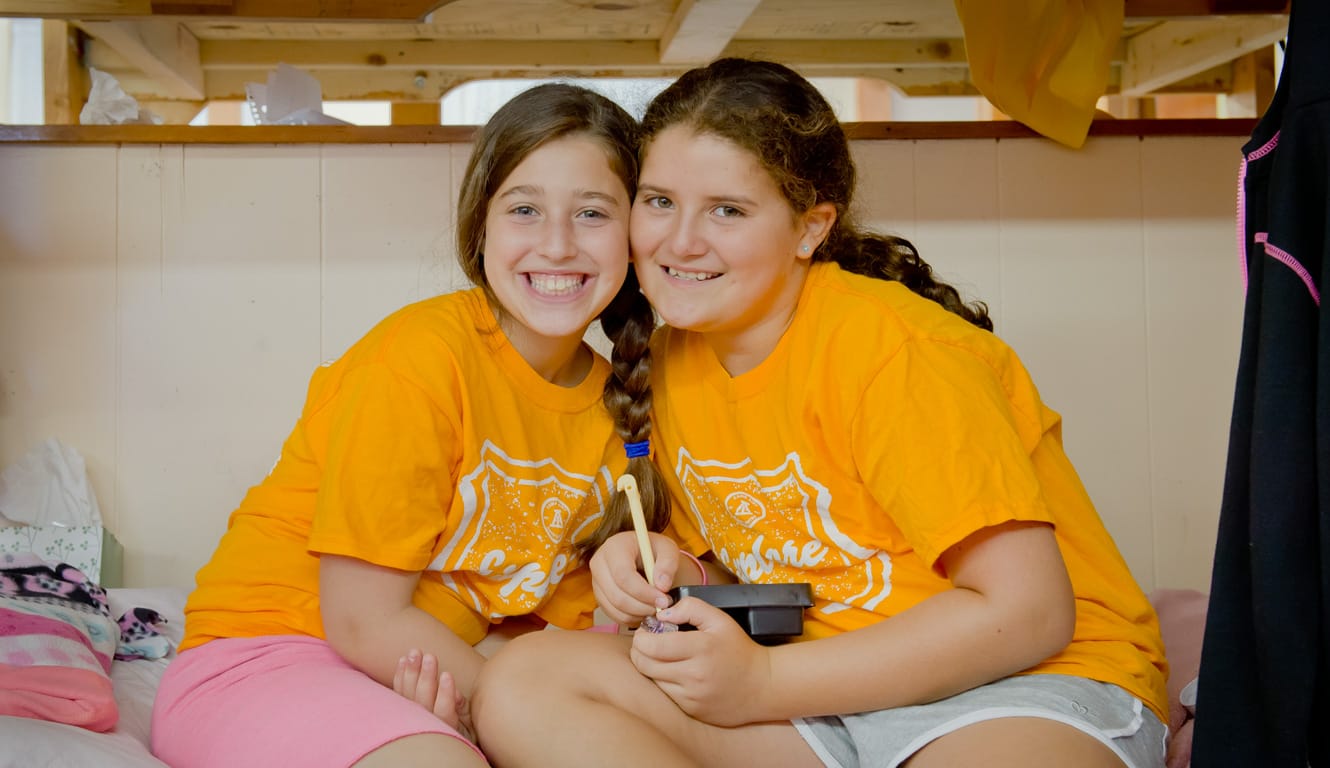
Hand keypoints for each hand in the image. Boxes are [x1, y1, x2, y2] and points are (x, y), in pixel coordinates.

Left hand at [393, 649, 474, 742]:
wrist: (438, 742)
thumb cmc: (460, 729)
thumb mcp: (469, 724)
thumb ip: (463, 709)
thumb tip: (457, 695)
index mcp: (446, 727)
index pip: (444, 711)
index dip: (445, 693)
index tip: (447, 674)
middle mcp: (425, 724)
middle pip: (423, 700)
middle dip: (426, 677)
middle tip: (430, 657)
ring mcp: (410, 717)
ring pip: (408, 694)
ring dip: (411, 671)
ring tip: (415, 653)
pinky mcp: (401, 709)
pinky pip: (398, 692)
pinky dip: (399, 675)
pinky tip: (403, 660)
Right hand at [590, 531, 679, 625]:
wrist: (644, 555)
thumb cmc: (655, 550)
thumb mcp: (668, 550)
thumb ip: (668, 565)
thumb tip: (662, 586)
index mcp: (614, 547)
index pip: (623, 575)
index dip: (643, 592)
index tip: (663, 600)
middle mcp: (599, 564)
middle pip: (617, 596)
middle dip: (643, 607)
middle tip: (662, 607)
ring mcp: (596, 582)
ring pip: (616, 609)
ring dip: (639, 614)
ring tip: (656, 607)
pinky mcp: (599, 597)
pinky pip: (614, 615)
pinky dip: (632, 618)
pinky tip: (645, 609)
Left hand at [628, 597, 773, 726]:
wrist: (762, 686)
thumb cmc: (738, 649)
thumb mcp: (720, 619)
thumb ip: (690, 607)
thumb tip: (663, 614)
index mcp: (701, 648)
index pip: (652, 646)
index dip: (641, 637)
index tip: (647, 630)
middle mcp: (694, 675)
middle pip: (645, 664)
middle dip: (639, 650)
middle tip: (647, 641)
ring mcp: (692, 696)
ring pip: (652, 680)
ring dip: (651, 666)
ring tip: (663, 655)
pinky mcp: (692, 709)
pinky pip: (666, 693)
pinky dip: (664, 681)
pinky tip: (676, 671)